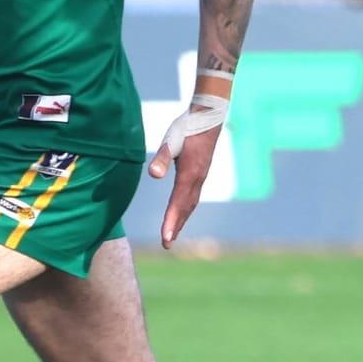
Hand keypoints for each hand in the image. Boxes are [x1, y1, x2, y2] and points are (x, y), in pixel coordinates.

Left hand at [148, 115, 218, 246]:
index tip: (166, 239)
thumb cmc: (187, 128)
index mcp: (189, 174)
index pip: (178, 204)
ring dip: (182, 219)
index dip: (171, 222)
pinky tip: (182, 210)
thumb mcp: (170, 141)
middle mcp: (197, 179)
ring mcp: (200, 176)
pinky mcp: (200, 172)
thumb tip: (153, 175)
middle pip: (185, 208)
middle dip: (176, 227)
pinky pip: (193, 196)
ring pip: (191, 203)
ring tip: (173, 233)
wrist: (209, 116)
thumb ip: (162, 158)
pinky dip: (186, 208)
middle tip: (167, 244)